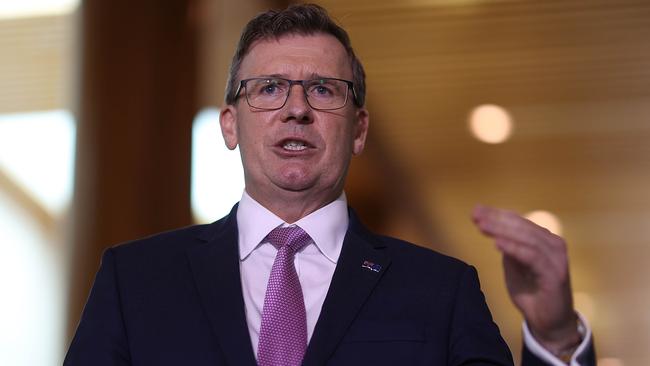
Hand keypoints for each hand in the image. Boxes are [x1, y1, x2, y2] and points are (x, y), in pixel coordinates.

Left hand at [471, 205, 581, 354]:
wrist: (549, 323)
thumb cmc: (531, 293)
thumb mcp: (514, 266)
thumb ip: (508, 248)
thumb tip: (493, 228)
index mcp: (543, 240)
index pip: (518, 221)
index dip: (497, 214)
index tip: (476, 210)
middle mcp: (553, 245)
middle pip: (522, 226)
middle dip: (496, 219)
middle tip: (476, 214)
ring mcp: (556, 259)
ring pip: (527, 238)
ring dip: (502, 231)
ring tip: (482, 226)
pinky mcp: (555, 275)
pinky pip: (532, 257)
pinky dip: (513, 248)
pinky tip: (497, 244)